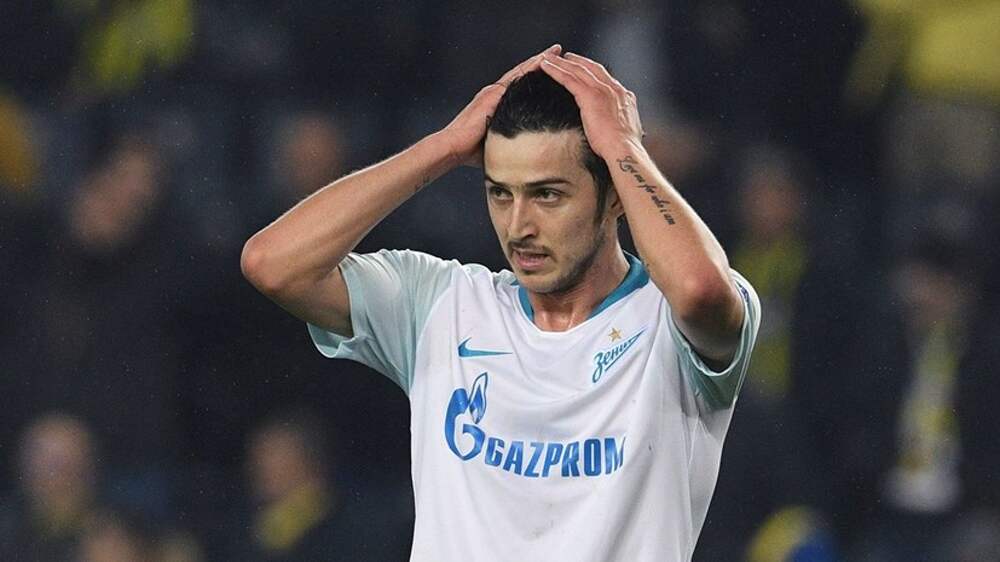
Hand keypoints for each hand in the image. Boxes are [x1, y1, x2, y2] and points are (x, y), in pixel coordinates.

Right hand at [440, 44, 561, 167]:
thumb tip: (524, 153)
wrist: (453, 147)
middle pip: (522, 73)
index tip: (550, 67)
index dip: (533, 74)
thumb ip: (509, 141)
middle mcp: (494, 93)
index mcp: (494, 103)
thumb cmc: (470, 150)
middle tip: (557, 50)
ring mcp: (493, 92)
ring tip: (555, 50)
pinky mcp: (493, 95)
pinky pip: (516, 78)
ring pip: (521, 71)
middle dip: (540, 62)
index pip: (518, 84)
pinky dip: (530, 68)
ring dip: (538, 60)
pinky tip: (543, 61)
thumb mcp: (496, 142)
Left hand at [539, 52, 643, 159]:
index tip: (583, 67)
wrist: (624, 150)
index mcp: (623, 96)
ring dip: (561, 63)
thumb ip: (617, 122)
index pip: (605, 77)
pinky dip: (555, 70)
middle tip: (564, 56)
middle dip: (577, 61)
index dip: (592, 70)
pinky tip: (545, 66)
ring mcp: (602, 91)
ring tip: (549, 58)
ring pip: (578, 71)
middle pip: (591, 68)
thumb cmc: (623, 148)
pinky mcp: (590, 96)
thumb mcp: (625, 130)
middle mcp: (614, 89)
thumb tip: (613, 126)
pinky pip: (569, 79)